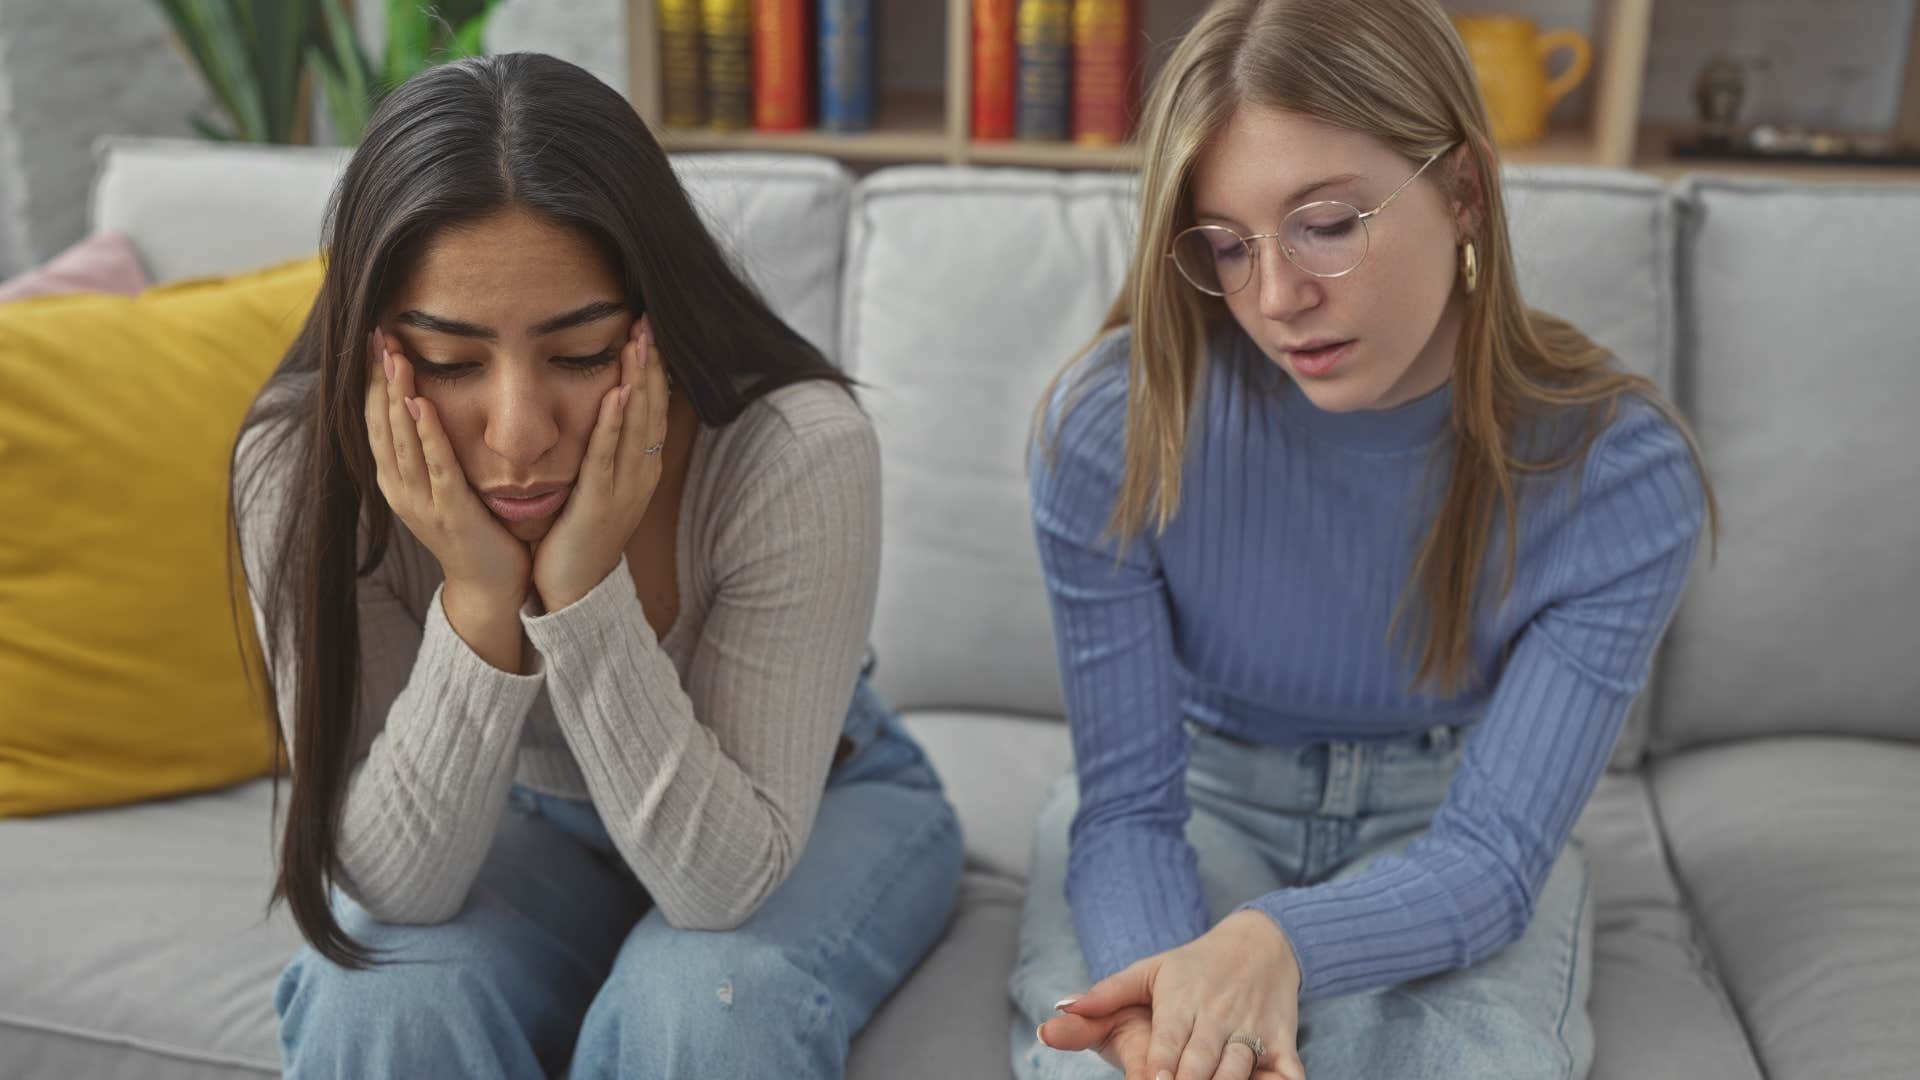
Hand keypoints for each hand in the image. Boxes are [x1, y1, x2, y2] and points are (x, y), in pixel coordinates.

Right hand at [365, 329, 531, 607]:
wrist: (491, 586)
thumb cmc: (476, 530)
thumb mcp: (445, 484)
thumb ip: (434, 450)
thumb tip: (429, 403)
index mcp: (397, 480)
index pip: (376, 421)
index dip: (372, 382)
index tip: (374, 342)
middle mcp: (401, 489)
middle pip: (381, 424)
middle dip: (378, 379)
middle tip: (377, 336)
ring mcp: (423, 503)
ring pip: (402, 440)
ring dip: (397, 397)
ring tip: (394, 357)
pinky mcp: (452, 512)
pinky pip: (437, 466)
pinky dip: (427, 435)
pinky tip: (422, 405)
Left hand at [530, 314, 667, 611]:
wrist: (575, 591)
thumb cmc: (580, 536)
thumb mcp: (599, 486)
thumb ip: (603, 451)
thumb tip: (601, 411)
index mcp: (641, 468)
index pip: (652, 408)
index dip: (653, 369)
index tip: (649, 331)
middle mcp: (640, 474)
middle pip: (651, 409)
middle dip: (651, 365)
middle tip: (650, 322)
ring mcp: (624, 489)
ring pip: (636, 426)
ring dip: (639, 382)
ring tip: (639, 344)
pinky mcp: (600, 502)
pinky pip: (608, 455)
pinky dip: (615, 423)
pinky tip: (618, 393)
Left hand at [1043, 910, 1306, 1079]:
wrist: (1261, 942)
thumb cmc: (1195, 964)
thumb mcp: (1150, 969)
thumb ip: (1106, 994)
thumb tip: (1061, 1007)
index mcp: (1181, 1000)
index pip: (1168, 1039)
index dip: (1160, 1064)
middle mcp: (1216, 1016)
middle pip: (1201, 1059)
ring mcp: (1250, 1029)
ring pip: (1238, 1065)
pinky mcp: (1281, 1040)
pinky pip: (1286, 1069)